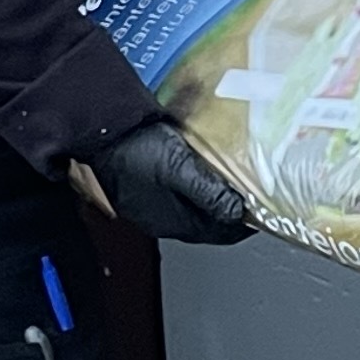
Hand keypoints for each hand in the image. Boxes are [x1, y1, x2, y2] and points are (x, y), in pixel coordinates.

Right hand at [80, 117, 256, 241]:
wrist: (98, 126)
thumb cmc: (134, 146)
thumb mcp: (178, 167)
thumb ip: (209, 191)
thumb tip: (237, 212)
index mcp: (169, 221)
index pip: (218, 234)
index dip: (243, 223)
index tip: (261, 209)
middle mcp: (158, 219)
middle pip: (206, 223)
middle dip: (230, 211)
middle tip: (251, 193)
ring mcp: (148, 203)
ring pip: (192, 209)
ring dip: (212, 198)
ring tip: (232, 180)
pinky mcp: (141, 186)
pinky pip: (177, 194)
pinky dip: (195, 187)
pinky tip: (201, 170)